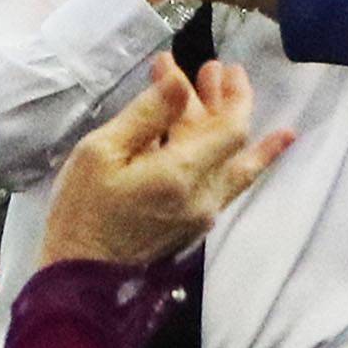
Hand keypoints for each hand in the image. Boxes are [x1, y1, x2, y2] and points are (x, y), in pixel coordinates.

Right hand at [38, 55, 291, 267]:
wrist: (82, 280)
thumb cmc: (81, 212)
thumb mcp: (102, 152)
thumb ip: (146, 115)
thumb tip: (179, 82)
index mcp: (181, 175)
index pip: (230, 127)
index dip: (226, 93)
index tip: (215, 67)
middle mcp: (204, 196)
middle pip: (233, 141)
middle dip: (226, 100)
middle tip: (217, 70)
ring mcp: (204, 214)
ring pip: (235, 161)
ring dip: (230, 123)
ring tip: (227, 90)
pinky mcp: (196, 225)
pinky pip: (230, 183)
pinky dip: (244, 157)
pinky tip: (266, 143)